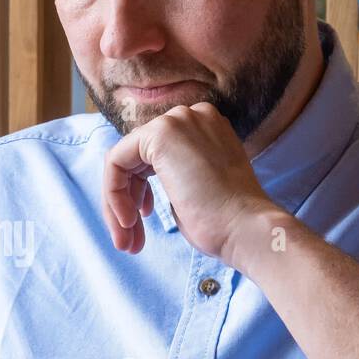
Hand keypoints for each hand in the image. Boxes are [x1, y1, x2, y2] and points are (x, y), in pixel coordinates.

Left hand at [102, 102, 276, 264]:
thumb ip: (170, 178)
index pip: (153, 156)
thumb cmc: (225, 223)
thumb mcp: (192, 192)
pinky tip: (129, 222)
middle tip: (128, 241)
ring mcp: (177, 122)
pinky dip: (114, 195)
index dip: (140, 192)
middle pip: (135, 157)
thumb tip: (136, 185)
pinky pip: (115, 162)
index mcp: (205, 128)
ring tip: (127, 241)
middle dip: (126, 200)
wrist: (245, 228)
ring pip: (122, 161)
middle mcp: (191, 116)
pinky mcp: (161, 134)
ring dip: (118, 203)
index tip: (141, 223)